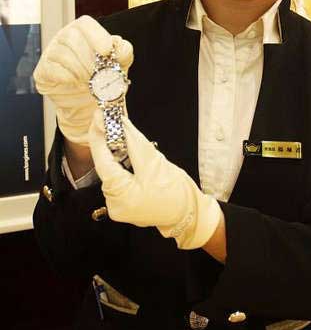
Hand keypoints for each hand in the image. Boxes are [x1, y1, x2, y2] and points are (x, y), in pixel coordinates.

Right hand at [33, 16, 132, 145]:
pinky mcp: (42, 72)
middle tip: (99, 74)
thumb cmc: (105, 78)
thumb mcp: (120, 64)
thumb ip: (123, 52)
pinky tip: (77, 83)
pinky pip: (51, 70)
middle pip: (71, 37)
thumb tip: (119, 47)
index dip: (97, 35)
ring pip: (62, 54)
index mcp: (83, 31)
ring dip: (80, 69)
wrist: (90, 103)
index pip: (85, 24)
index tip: (107, 51)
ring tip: (90, 82)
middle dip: (88, 58)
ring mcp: (50, 54)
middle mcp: (63, 38)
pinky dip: (67, 77)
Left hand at [88, 110, 221, 249]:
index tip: (99, 116)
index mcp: (120, 196)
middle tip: (111, 119)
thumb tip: (120, 122)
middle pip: (106, 165)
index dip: (99, 136)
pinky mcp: (124, 202)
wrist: (191, 213)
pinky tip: (129, 151)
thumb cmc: (177, 193)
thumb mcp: (154, 162)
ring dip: (117, 151)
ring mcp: (118, 205)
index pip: (101, 160)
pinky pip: (120, 178)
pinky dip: (123, 163)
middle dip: (109, 142)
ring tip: (123, 133)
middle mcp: (114, 204)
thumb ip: (133, 141)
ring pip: (113, 170)